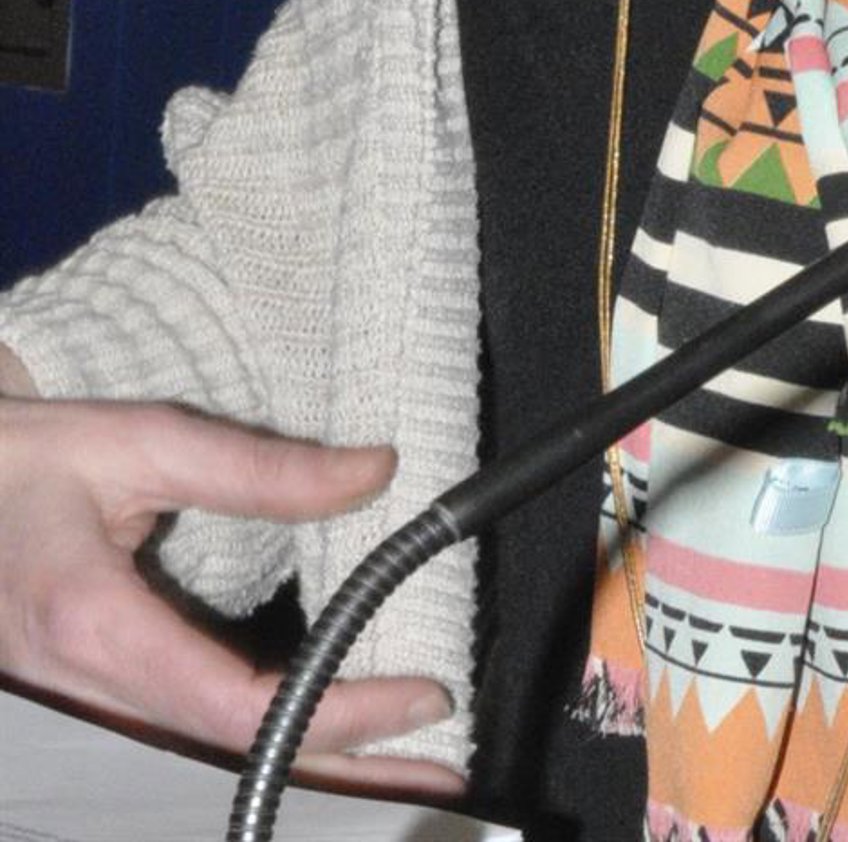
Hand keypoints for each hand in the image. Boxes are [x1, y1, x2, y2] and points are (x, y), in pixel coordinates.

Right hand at [0, 380, 461, 795]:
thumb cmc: (26, 462)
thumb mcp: (140, 440)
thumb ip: (257, 466)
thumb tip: (373, 472)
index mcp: (95, 627)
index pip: (240, 708)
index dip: (338, 713)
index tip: (422, 696)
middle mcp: (85, 694)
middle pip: (231, 763)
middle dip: (343, 773)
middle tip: (440, 768)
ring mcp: (80, 713)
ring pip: (205, 768)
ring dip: (308, 771)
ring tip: (400, 767)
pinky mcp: (86, 707)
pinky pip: (181, 744)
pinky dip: (260, 751)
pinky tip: (321, 745)